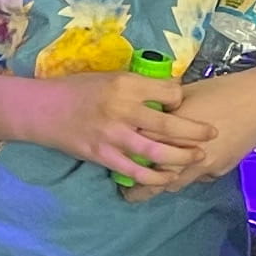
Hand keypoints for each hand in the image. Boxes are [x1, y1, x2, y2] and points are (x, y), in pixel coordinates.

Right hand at [18, 70, 207, 184]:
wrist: (43, 109)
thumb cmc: (77, 89)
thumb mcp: (109, 77)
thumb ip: (137, 86)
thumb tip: (168, 92)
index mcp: (126, 84)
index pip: (169, 91)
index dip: (180, 97)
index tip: (181, 103)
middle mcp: (123, 109)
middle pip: (170, 124)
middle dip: (196, 130)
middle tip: (212, 132)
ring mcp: (113, 135)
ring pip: (158, 151)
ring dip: (182, 156)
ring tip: (197, 156)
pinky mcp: (103, 155)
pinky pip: (136, 171)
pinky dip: (155, 177)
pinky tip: (168, 178)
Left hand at [119, 66, 255, 198]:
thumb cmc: (221, 91)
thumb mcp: (187, 95)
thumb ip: (165, 109)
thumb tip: (145, 113)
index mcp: (172, 126)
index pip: (141, 145)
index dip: (125, 154)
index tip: (112, 158)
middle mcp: (184, 149)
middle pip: (155, 173)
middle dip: (138, 186)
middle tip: (125, 191)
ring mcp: (203, 163)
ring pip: (174, 182)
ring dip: (159, 187)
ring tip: (143, 192)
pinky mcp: (217, 170)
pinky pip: (194, 179)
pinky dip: (183, 178)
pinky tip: (175, 176)